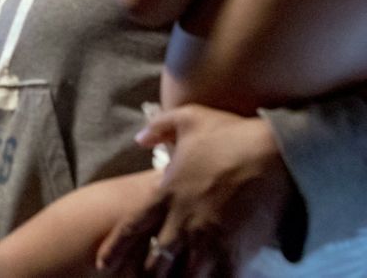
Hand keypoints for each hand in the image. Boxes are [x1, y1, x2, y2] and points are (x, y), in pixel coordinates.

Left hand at [97, 105, 294, 276]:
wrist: (279, 154)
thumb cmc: (232, 135)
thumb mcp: (188, 119)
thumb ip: (158, 127)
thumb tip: (139, 137)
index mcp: (165, 195)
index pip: (130, 229)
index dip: (114, 250)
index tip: (103, 266)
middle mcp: (181, 223)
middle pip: (153, 264)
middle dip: (149, 275)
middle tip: (147, 277)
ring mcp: (208, 241)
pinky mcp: (237, 254)